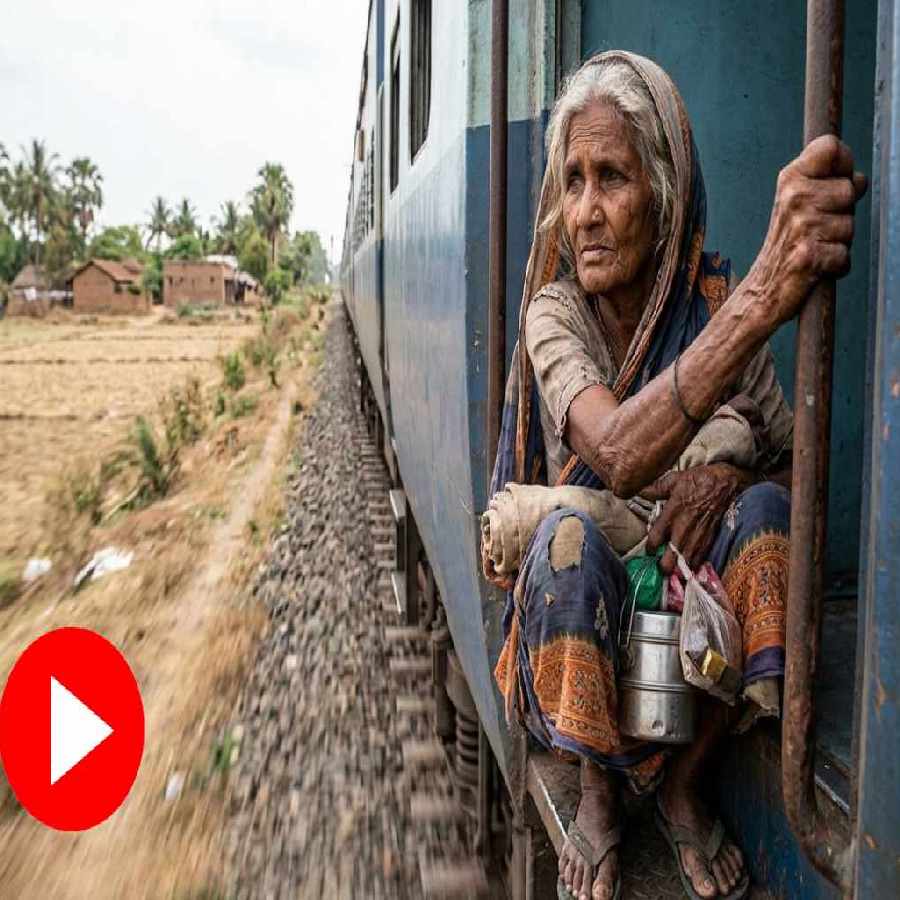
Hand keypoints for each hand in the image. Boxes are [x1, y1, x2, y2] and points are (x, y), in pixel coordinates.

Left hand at [643, 464, 753, 573]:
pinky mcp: (710, 540)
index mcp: (671, 514)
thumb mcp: (673, 480)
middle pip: (669, 561)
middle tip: (660, 564)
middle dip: (662, 566)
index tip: (649, 549)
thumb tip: (635, 489)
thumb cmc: (697, 480)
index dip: (649, 548)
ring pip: (684, 565)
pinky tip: (688, 565)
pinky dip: (693, 565)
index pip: (654, 539)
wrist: (725, 483)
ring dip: (678, 569)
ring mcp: (697, 538)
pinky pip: (699, 561)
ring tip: (673, 568)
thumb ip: (654, 489)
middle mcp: (683, 530)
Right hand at [748, 134, 867, 326]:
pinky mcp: (809, 255)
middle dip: (842, 213)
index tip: (835, 180)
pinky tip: (816, 266)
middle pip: (850, 189)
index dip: (843, 163)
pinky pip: (845, 255)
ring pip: (850, 225)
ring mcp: (802, 226)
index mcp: (790, 180)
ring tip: (814, 247)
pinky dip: (835, 265)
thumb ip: (828, 187)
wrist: (762, 290)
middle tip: (817, 229)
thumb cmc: (784, 248)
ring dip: (839, 241)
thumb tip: (859, 179)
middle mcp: (794, 198)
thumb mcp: (798, 206)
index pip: (830, 148)